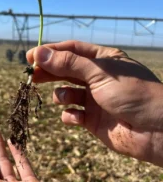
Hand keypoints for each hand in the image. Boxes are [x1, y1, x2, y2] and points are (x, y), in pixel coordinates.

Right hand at [27, 40, 162, 166]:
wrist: (155, 131)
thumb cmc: (132, 94)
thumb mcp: (98, 73)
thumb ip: (68, 64)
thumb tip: (39, 54)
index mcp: (102, 60)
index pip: (71, 50)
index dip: (50, 52)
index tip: (31, 57)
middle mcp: (96, 78)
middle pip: (65, 71)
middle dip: (49, 73)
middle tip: (31, 76)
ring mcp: (94, 99)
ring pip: (66, 93)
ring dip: (61, 95)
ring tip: (64, 98)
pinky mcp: (91, 119)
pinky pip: (72, 114)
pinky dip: (70, 116)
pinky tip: (76, 117)